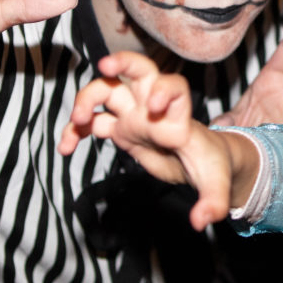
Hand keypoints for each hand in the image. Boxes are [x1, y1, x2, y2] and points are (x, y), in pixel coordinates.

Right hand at [58, 50, 237, 229]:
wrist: (199, 162)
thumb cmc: (210, 166)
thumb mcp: (216, 185)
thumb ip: (212, 203)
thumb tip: (201, 222)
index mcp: (178, 115)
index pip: (174, 87)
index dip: (164, 89)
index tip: (155, 105)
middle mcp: (154, 107)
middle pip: (138, 70)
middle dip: (122, 61)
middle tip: (105, 66)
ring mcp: (134, 114)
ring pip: (107, 90)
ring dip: (87, 100)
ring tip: (78, 123)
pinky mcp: (120, 128)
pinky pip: (92, 122)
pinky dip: (76, 131)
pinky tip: (66, 149)